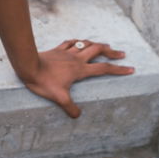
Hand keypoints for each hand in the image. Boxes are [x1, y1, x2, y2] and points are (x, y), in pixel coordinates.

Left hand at [18, 39, 134, 117]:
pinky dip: (78, 41)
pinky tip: (80, 42)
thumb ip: (70, 108)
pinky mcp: (57, 49)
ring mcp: (66, 52)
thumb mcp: (59, 98)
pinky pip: (71, 42)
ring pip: (86, 44)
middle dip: (111, 53)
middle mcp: (76, 59)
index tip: (131, 69)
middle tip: (122, 54)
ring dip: (97, 44)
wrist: (27, 65)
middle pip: (98, 51)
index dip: (118, 69)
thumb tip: (78, 116)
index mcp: (80, 70)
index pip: (104, 69)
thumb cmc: (44, 81)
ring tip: (105, 45)